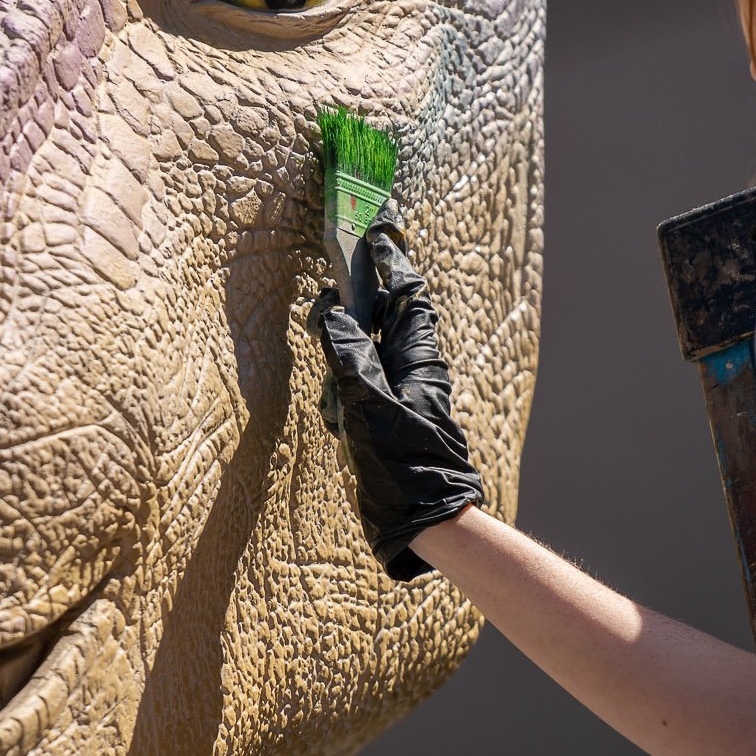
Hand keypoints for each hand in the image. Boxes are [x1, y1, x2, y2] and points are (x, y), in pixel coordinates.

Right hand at [308, 202, 484, 579]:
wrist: (424, 520)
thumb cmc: (403, 464)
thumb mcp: (367, 406)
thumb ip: (348, 357)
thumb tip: (334, 314)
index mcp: (417, 358)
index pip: (407, 295)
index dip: (392, 263)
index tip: (373, 235)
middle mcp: (411, 370)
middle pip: (380, 321)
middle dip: (353, 316)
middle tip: (331, 307)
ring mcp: (399, 394)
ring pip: (362, 358)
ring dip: (343, 369)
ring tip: (339, 398)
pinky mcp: (386, 418)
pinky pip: (356, 392)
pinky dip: (342, 400)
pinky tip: (339, 423)